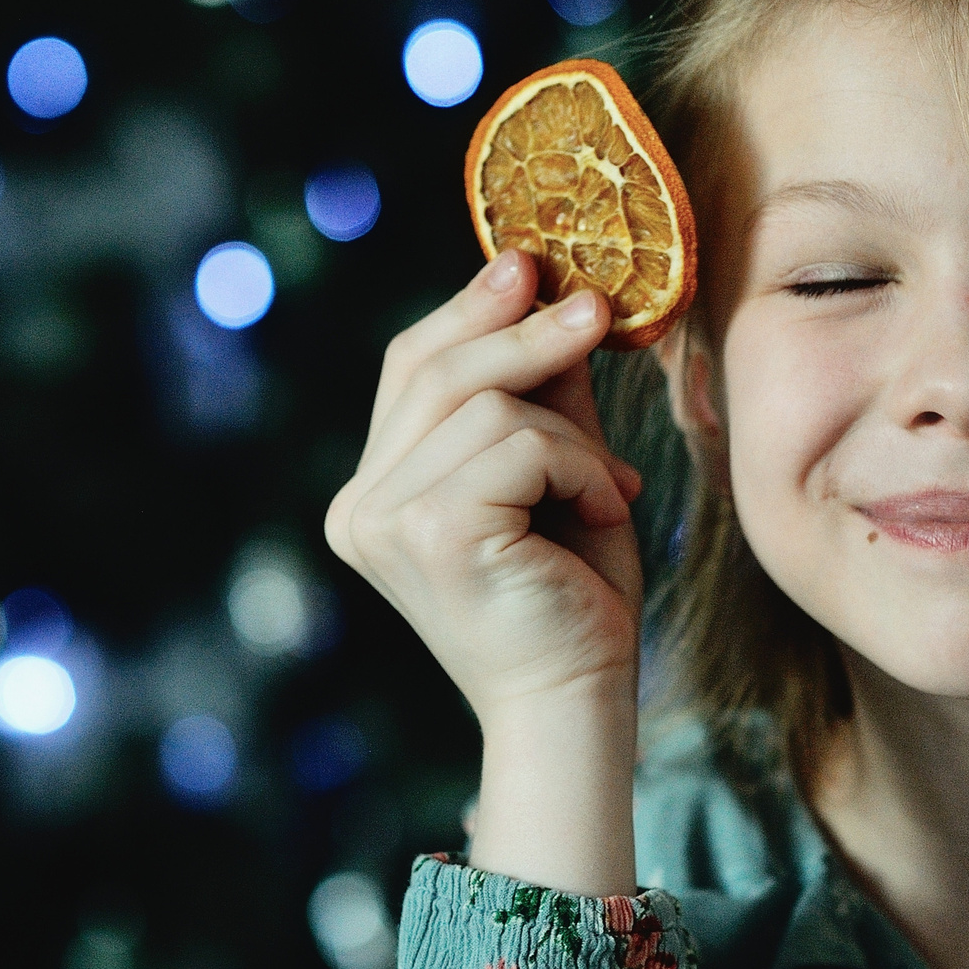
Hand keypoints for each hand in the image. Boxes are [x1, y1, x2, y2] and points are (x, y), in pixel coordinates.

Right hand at [324, 249, 645, 891]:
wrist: (580, 702)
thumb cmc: (573, 595)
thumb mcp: (558, 471)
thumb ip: (543, 394)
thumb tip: (550, 287)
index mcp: (373, 493)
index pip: (410, 368)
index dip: (468, 309)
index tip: (528, 265)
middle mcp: (359, 507)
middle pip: (437, 369)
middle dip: (524, 331)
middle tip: (599, 310)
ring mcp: (384, 521)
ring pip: (489, 405)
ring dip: (573, 440)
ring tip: (610, 492)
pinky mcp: (429, 532)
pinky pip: (518, 445)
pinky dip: (579, 469)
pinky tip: (604, 514)